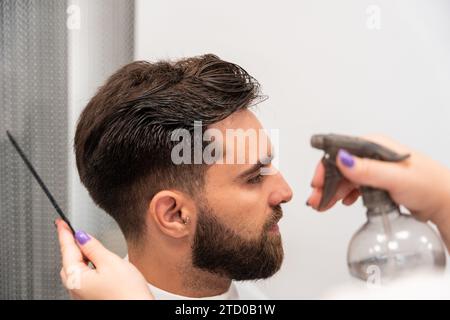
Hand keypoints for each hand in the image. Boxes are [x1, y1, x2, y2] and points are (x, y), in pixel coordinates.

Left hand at [56, 218, 153, 299]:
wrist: (139, 310)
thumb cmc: (127, 293)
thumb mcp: (111, 262)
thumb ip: (94, 248)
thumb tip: (82, 237)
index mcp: (76, 278)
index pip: (67, 250)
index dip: (64, 233)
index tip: (60, 223)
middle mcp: (75, 289)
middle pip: (69, 261)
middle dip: (72, 246)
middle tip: (76, 232)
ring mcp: (83, 295)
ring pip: (77, 270)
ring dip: (82, 257)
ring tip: (91, 248)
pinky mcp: (92, 298)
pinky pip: (84, 279)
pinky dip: (88, 268)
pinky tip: (98, 265)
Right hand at [307, 135, 449, 248]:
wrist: (444, 203)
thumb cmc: (428, 185)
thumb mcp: (395, 177)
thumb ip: (367, 170)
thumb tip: (342, 159)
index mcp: (375, 147)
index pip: (341, 151)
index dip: (326, 167)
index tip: (316, 181)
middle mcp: (374, 156)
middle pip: (340, 167)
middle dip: (326, 183)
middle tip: (316, 199)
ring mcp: (376, 170)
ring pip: (346, 178)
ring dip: (333, 191)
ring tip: (323, 205)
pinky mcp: (378, 183)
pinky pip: (355, 187)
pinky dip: (345, 195)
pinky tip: (343, 202)